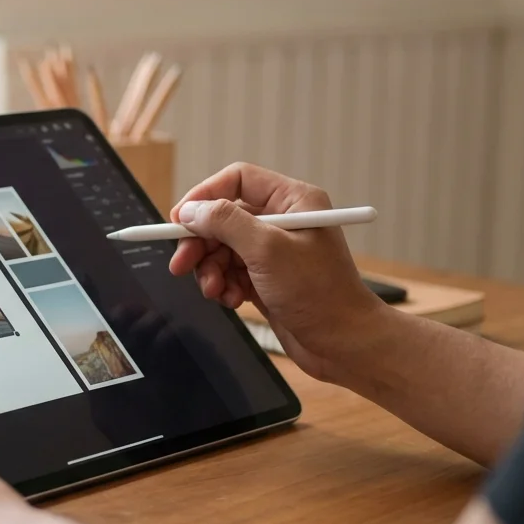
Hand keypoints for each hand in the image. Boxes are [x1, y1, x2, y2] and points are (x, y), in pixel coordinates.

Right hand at [167, 162, 382, 380]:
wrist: (343, 344)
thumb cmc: (319, 294)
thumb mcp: (267, 251)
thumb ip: (226, 224)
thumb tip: (190, 210)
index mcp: (292, 201)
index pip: (237, 180)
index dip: (204, 196)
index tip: (179, 219)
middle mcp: (282, 221)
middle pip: (223, 217)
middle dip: (201, 242)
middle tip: (181, 264)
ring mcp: (273, 251)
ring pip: (222, 248)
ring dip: (210, 270)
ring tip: (214, 291)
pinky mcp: (266, 277)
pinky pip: (229, 271)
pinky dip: (222, 285)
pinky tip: (231, 300)